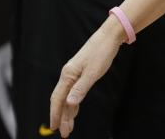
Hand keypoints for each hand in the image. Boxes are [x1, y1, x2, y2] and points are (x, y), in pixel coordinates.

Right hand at [49, 19, 123, 136]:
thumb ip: (81, 88)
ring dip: (67, 112)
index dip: (55, 115)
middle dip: (61, 117)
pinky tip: (74, 111)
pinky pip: (73, 92)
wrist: (109, 36)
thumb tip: (69, 104)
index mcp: (68, 75)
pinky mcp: (80, 73)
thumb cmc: (102, 53)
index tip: (55, 128)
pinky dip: (72, 103)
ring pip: (67, 97)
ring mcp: (73, 74)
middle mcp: (67, 75)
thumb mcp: (93, 72)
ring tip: (69, 127)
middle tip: (64, 133)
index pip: (57, 99)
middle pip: (60, 100)